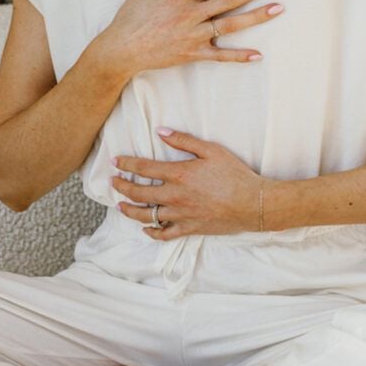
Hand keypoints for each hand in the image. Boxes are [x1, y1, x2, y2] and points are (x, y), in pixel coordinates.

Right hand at [94, 0, 285, 82]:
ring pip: (232, 25)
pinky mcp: (193, 54)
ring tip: (279, 7)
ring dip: (257, 16)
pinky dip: (239, 57)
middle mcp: (192, 14)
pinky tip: (259, 54)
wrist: (120, 50)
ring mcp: (194, 36)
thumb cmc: (131, 16)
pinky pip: (220, 56)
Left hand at [111, 127, 270, 238]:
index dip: (126, 163)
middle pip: (139, 192)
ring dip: (130, 210)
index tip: (115, 161)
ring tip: (120, 205)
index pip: (144, 168)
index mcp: (179, 174)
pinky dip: (152, 232)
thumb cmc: (234, 174)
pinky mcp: (190, 229)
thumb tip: (160, 131)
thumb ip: (183, 140)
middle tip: (113, 182)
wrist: (253, 204)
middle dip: (122, 186)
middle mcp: (175, 196)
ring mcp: (181, 215)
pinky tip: (146, 228)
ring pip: (146, 216)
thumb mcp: (211, 150)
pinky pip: (164, 234)